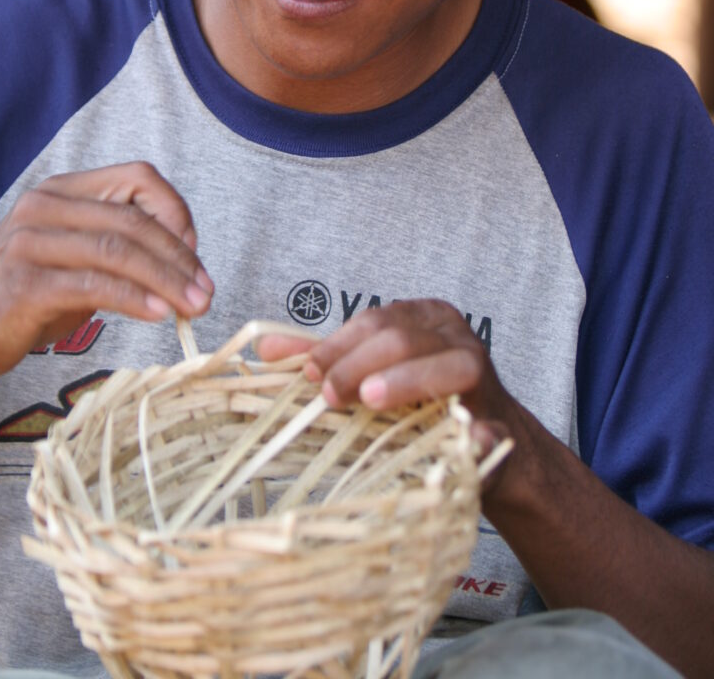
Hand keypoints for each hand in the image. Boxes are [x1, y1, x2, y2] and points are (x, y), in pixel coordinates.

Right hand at [0, 162, 212, 379]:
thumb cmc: (20, 296)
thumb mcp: (73, 258)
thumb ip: (117, 250)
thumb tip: (183, 264)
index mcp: (63, 191)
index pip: (139, 177)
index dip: (176, 211)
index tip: (194, 254)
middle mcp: (46, 206)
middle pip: (134, 219)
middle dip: (180, 257)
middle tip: (206, 291)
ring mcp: (32, 242)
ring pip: (119, 250)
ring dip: (166, 280)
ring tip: (193, 306)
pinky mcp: (25, 283)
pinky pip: (95, 285)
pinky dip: (135, 299)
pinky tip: (158, 314)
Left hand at [259, 299, 516, 476]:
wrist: (484, 449)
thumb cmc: (417, 406)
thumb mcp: (369, 376)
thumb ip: (327, 360)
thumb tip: (265, 350)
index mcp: (422, 316)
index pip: (375, 320)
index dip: (339, 345)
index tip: (309, 373)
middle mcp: (453, 332)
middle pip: (400, 336)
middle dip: (360, 363)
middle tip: (329, 394)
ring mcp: (482, 369)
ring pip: (443, 363)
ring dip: (406, 381)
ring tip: (371, 399)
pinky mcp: (501, 421)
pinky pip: (486, 424)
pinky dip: (473, 432)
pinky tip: (462, 437)